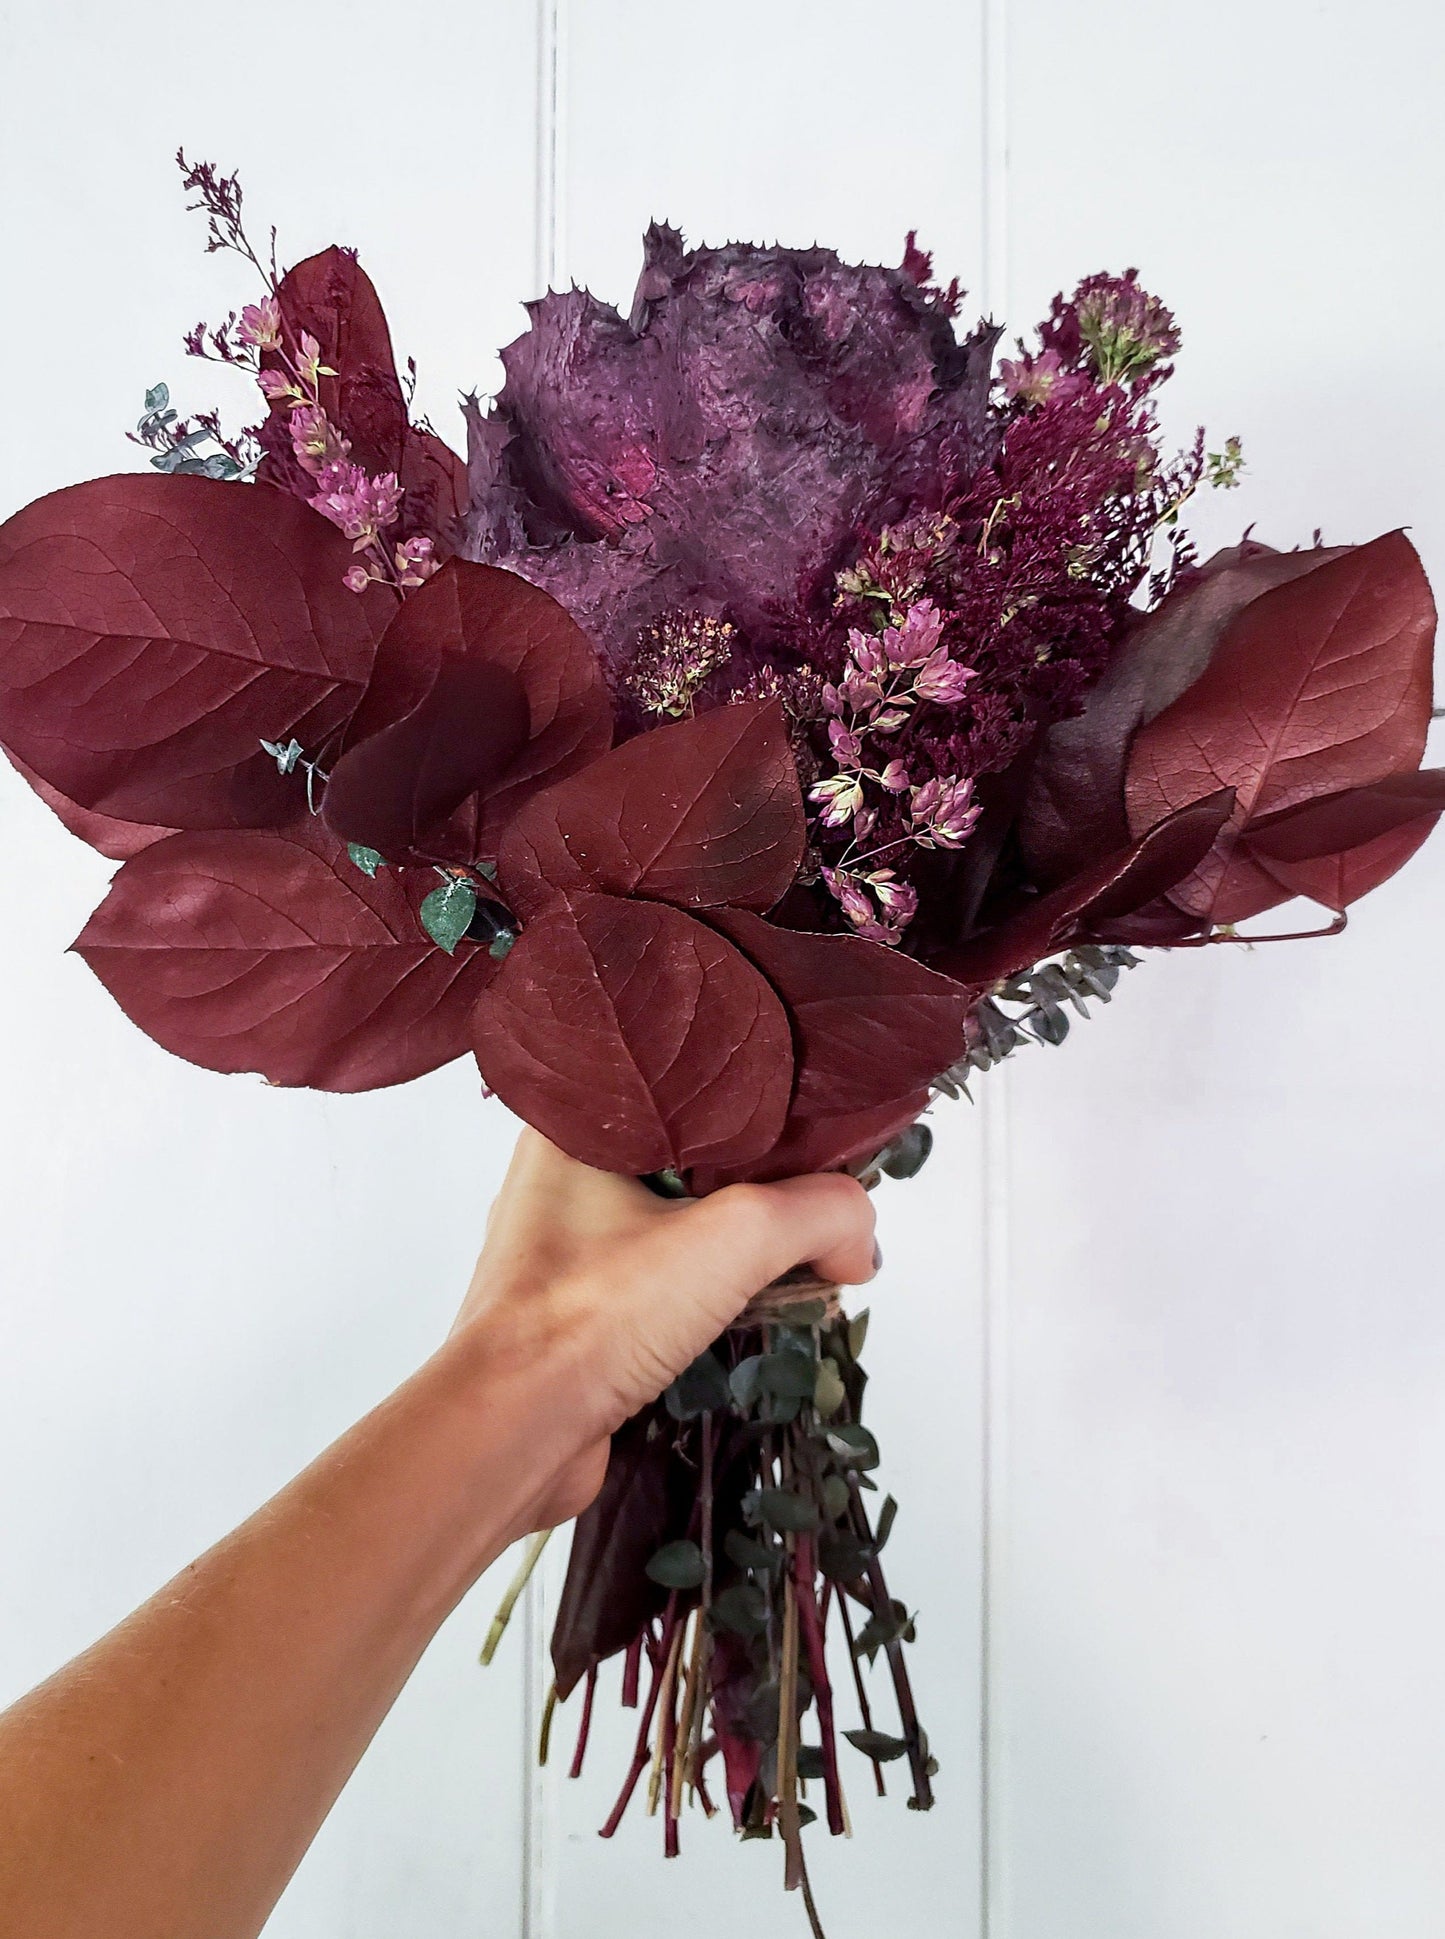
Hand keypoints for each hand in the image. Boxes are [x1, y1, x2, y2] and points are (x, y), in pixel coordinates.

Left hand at [451, 1130, 877, 1527]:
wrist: (513, 1433)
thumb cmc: (593, 1314)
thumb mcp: (735, 1235)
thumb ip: (820, 1213)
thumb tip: (858, 1240)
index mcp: (575, 1125)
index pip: (688, 1088)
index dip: (761, 1105)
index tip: (823, 1130)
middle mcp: (562, 1179)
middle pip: (691, 1159)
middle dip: (760, 1186)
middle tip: (822, 1204)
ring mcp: (566, 1252)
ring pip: (677, 1227)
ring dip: (737, 1251)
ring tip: (801, 1266)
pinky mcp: (578, 1315)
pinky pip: (660, 1286)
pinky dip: (709, 1299)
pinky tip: (752, 1314)